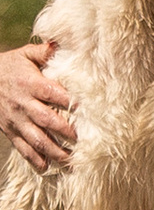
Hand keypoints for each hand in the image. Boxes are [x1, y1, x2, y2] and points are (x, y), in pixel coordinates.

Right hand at [0, 38, 74, 174]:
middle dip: (65, 131)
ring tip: (71, 160)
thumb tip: (66, 41)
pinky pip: (22, 147)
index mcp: (30, 83)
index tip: (87, 109)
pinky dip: (33, 159)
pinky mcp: (10, 130)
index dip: (69, 101)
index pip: (52, 93)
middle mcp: (23, 104)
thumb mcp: (26, 55)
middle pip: (46, 120)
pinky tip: (46, 168)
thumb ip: (46, 51)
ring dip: (53, 151)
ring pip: (35, 138)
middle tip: (84, 140)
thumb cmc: (10, 66)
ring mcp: (15, 120)